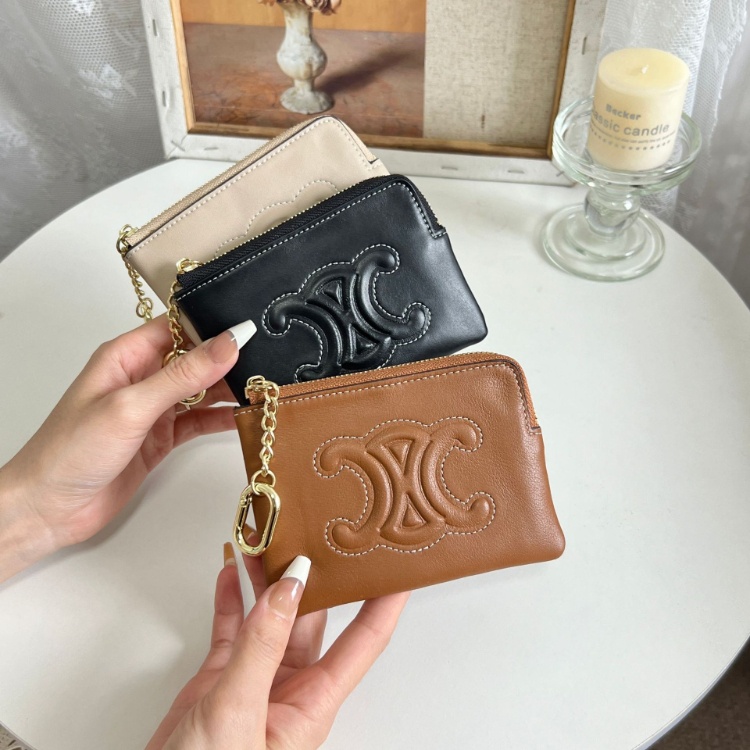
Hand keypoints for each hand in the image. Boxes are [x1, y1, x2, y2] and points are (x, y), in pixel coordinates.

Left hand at [0, 317, 254, 580]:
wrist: (49, 509)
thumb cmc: (71, 450)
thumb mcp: (132, 405)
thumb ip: (183, 375)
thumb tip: (228, 343)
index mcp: (126, 356)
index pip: (178, 327)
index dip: (212, 324)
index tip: (250, 327)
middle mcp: (142, 377)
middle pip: (195, 358)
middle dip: (229, 359)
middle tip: (269, 360)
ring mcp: (153, 409)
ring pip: (202, 390)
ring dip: (230, 389)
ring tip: (265, 387)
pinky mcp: (162, 438)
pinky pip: (200, 420)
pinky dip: (223, 418)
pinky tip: (246, 415)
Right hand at [147, 546, 409, 749]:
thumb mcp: (238, 712)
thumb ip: (262, 646)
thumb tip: (291, 588)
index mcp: (312, 702)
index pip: (364, 640)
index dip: (384, 601)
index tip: (397, 563)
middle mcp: (290, 687)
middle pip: (313, 617)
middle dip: (313, 573)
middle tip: (313, 529)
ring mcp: (255, 681)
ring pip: (270, 616)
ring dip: (266, 579)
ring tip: (264, 538)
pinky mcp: (221, 680)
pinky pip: (232, 627)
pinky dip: (231, 597)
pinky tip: (231, 571)